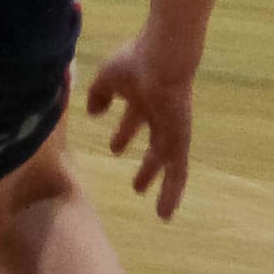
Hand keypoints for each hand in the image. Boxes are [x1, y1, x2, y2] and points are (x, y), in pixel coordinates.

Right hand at [85, 32, 194, 219]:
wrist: (162, 60)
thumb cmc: (135, 63)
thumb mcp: (107, 78)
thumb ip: (98, 95)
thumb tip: (93, 112)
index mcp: (142, 99)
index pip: (133, 120)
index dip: (124, 133)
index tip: (114, 148)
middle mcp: (159, 115)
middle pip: (154, 147)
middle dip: (147, 166)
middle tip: (137, 186)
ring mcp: (172, 129)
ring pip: (167, 163)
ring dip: (160, 184)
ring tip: (157, 210)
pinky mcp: (180, 140)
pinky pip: (178, 171)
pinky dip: (172, 192)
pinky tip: (165, 213)